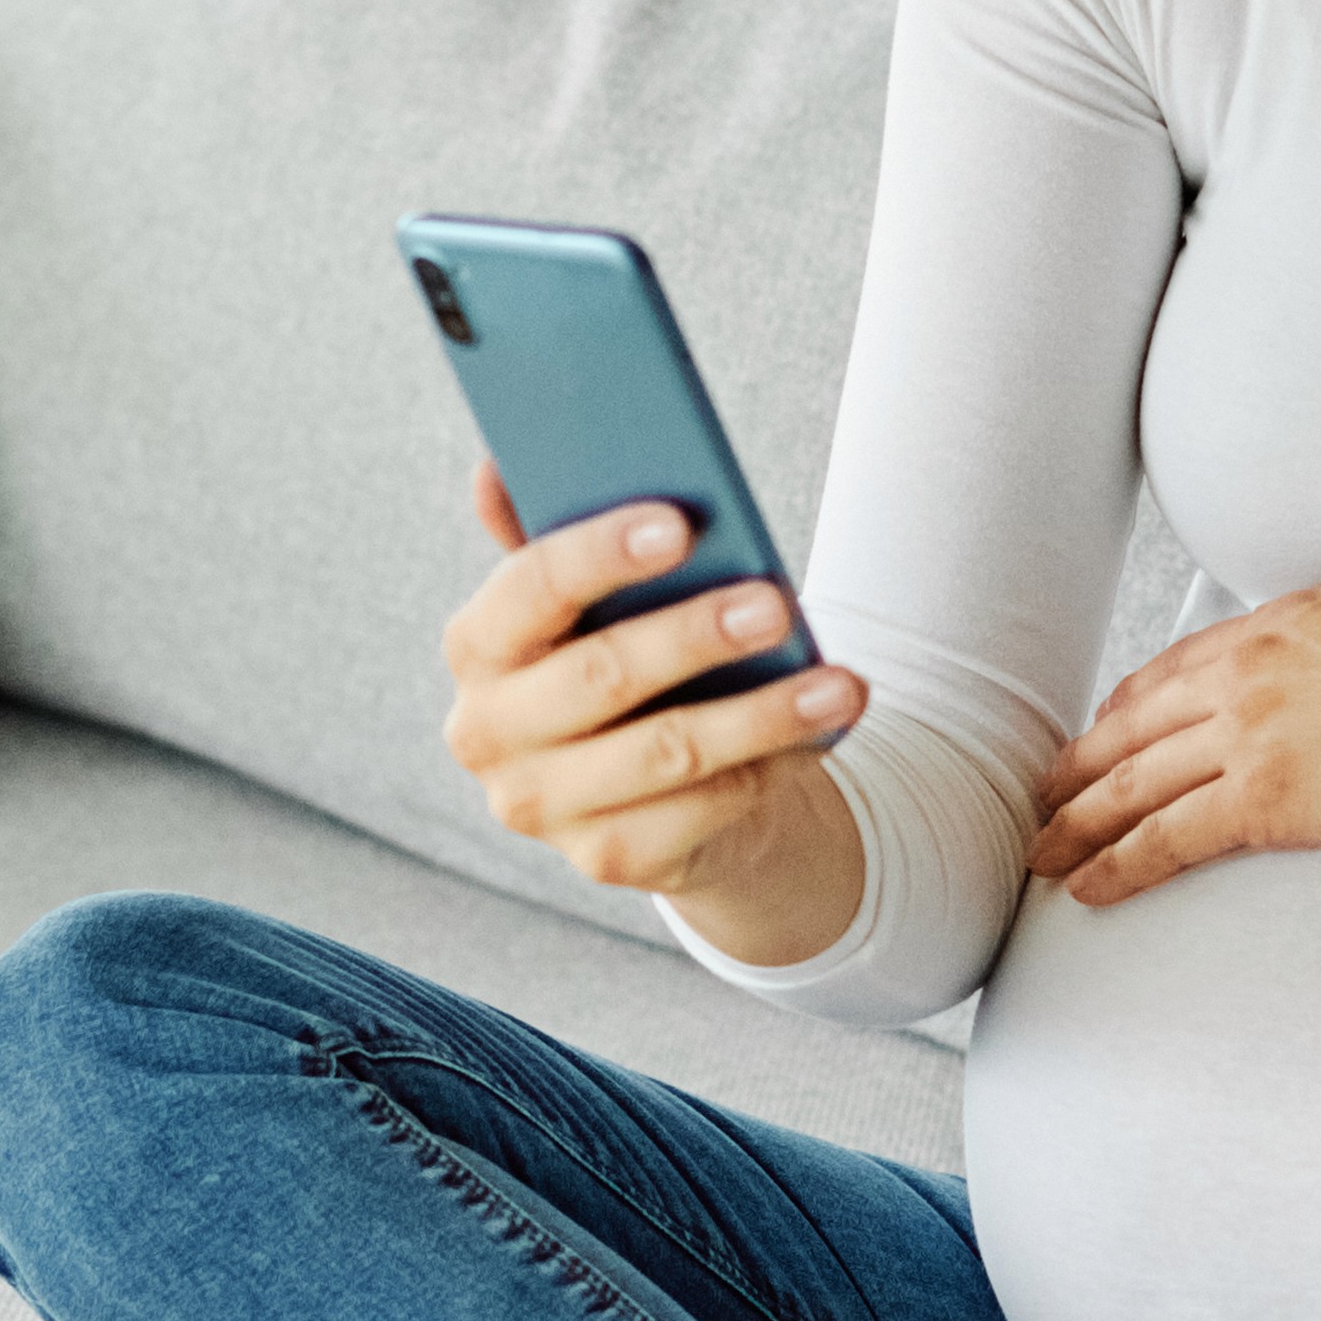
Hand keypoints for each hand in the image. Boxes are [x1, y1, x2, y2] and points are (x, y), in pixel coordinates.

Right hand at [438, 463, 867, 953]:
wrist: (658, 788)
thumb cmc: (626, 662)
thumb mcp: (593, 601)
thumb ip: (555, 531)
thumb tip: (497, 463)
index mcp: (479, 645)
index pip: (529, 588)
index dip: (600, 553)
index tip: (680, 522)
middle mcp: (487, 732)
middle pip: (600, 675)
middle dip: (694, 636)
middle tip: (775, 603)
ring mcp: (541, 805)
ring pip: (666, 752)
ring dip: (763, 714)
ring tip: (841, 682)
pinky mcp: (604, 856)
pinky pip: (702, 808)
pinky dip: (772, 766)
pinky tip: (822, 730)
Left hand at [1023, 563, 1320, 908]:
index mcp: (1289, 619)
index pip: (1180, 665)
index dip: (1132, 706)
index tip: (1106, 731)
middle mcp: (1252, 670)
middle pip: (1138, 725)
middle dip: (1081, 766)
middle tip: (1042, 796)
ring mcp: (1253, 735)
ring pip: (1135, 783)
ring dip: (1079, 822)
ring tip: (1041, 852)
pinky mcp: (1269, 801)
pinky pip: (1169, 838)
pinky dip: (1120, 864)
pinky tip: (1091, 886)